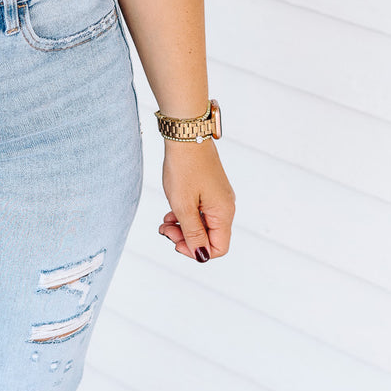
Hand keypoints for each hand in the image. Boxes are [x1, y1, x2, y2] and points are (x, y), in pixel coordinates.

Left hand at [158, 139, 234, 261]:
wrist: (186, 135)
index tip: (175, 242)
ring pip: (203, 224)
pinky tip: (171, 211)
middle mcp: (225, 207)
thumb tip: (200, 254)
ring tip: (165, 221)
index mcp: (223, 213)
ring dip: (183, 226)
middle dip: (186, 238)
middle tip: (165, 229)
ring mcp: (218, 197)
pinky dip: (185, 214)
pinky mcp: (210, 189)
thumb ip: (192, 232)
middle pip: (209, 237)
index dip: (196, 251)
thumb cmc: (184, 168)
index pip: (218, 248)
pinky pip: (200, 211)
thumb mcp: (183, 205)